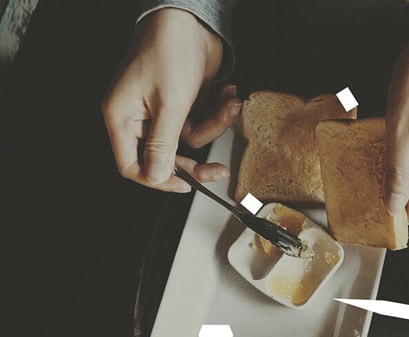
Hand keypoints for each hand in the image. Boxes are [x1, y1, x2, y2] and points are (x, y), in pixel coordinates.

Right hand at [102, 8, 240, 191]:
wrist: (190, 20)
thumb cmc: (169, 50)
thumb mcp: (170, 104)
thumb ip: (163, 144)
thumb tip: (156, 176)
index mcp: (122, 117)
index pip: (132, 165)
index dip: (157, 180)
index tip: (185, 185)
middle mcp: (138, 116)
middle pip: (164, 158)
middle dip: (195, 162)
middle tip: (217, 170)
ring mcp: (160, 110)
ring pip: (189, 139)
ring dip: (214, 125)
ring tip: (227, 104)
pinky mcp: (180, 103)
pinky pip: (199, 122)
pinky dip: (216, 112)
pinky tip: (227, 95)